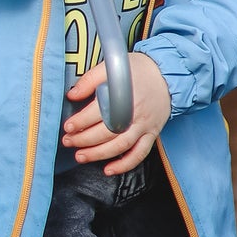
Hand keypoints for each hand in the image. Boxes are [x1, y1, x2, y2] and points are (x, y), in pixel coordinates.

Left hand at [63, 52, 171, 174]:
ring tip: (81, 157)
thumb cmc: (138, 70)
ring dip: (99, 154)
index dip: (81, 121)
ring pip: (120, 146)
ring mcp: (144, 125)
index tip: (68, 126)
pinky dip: (125, 164)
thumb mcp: (112, 66)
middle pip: (107, 132)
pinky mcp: (152, 134)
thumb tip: (72, 95)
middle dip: (84, 140)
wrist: (167, 75)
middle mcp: (135, 113)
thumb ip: (90, 79)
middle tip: (68, 142)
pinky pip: (139, 154)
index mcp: (124, 94)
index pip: (98, 112)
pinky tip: (109, 170)